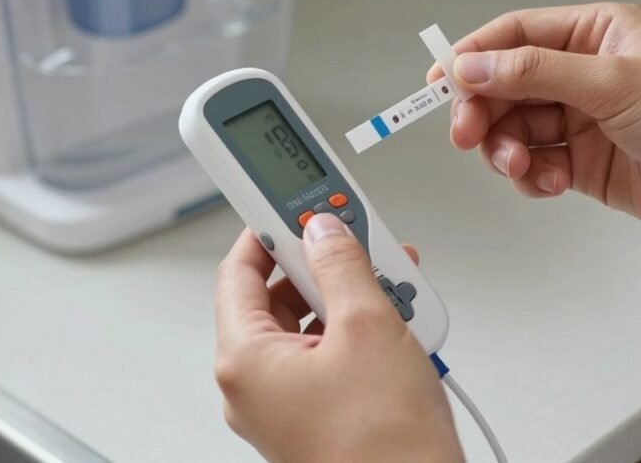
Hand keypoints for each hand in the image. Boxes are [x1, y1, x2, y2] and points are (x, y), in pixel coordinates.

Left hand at [214, 214, 462, 462]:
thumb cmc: (385, 447)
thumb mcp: (368, 326)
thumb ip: (341, 264)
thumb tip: (325, 229)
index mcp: (245, 360)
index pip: (239, 270)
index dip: (267, 229)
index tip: (289, 201)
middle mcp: (256, 386)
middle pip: (278, 296)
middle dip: (324, 262)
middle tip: (357, 238)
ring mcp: (288, 404)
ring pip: (311, 324)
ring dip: (352, 294)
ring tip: (394, 279)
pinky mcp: (320, 416)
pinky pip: (331, 354)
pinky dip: (362, 328)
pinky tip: (400, 316)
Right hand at [430, 3, 640, 238]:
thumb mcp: (613, 83)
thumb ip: (534, 73)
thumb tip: (473, 65)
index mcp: (594, 33)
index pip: (515, 35)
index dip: (472, 56)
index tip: (440, 82)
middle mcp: (583, 72)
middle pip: (505, 85)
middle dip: (483, 111)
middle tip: (468, 135)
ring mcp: (582, 119)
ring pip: (514, 129)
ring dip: (507, 149)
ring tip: (523, 165)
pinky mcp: (584, 162)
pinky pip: (535, 164)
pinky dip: (531, 176)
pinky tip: (551, 182)